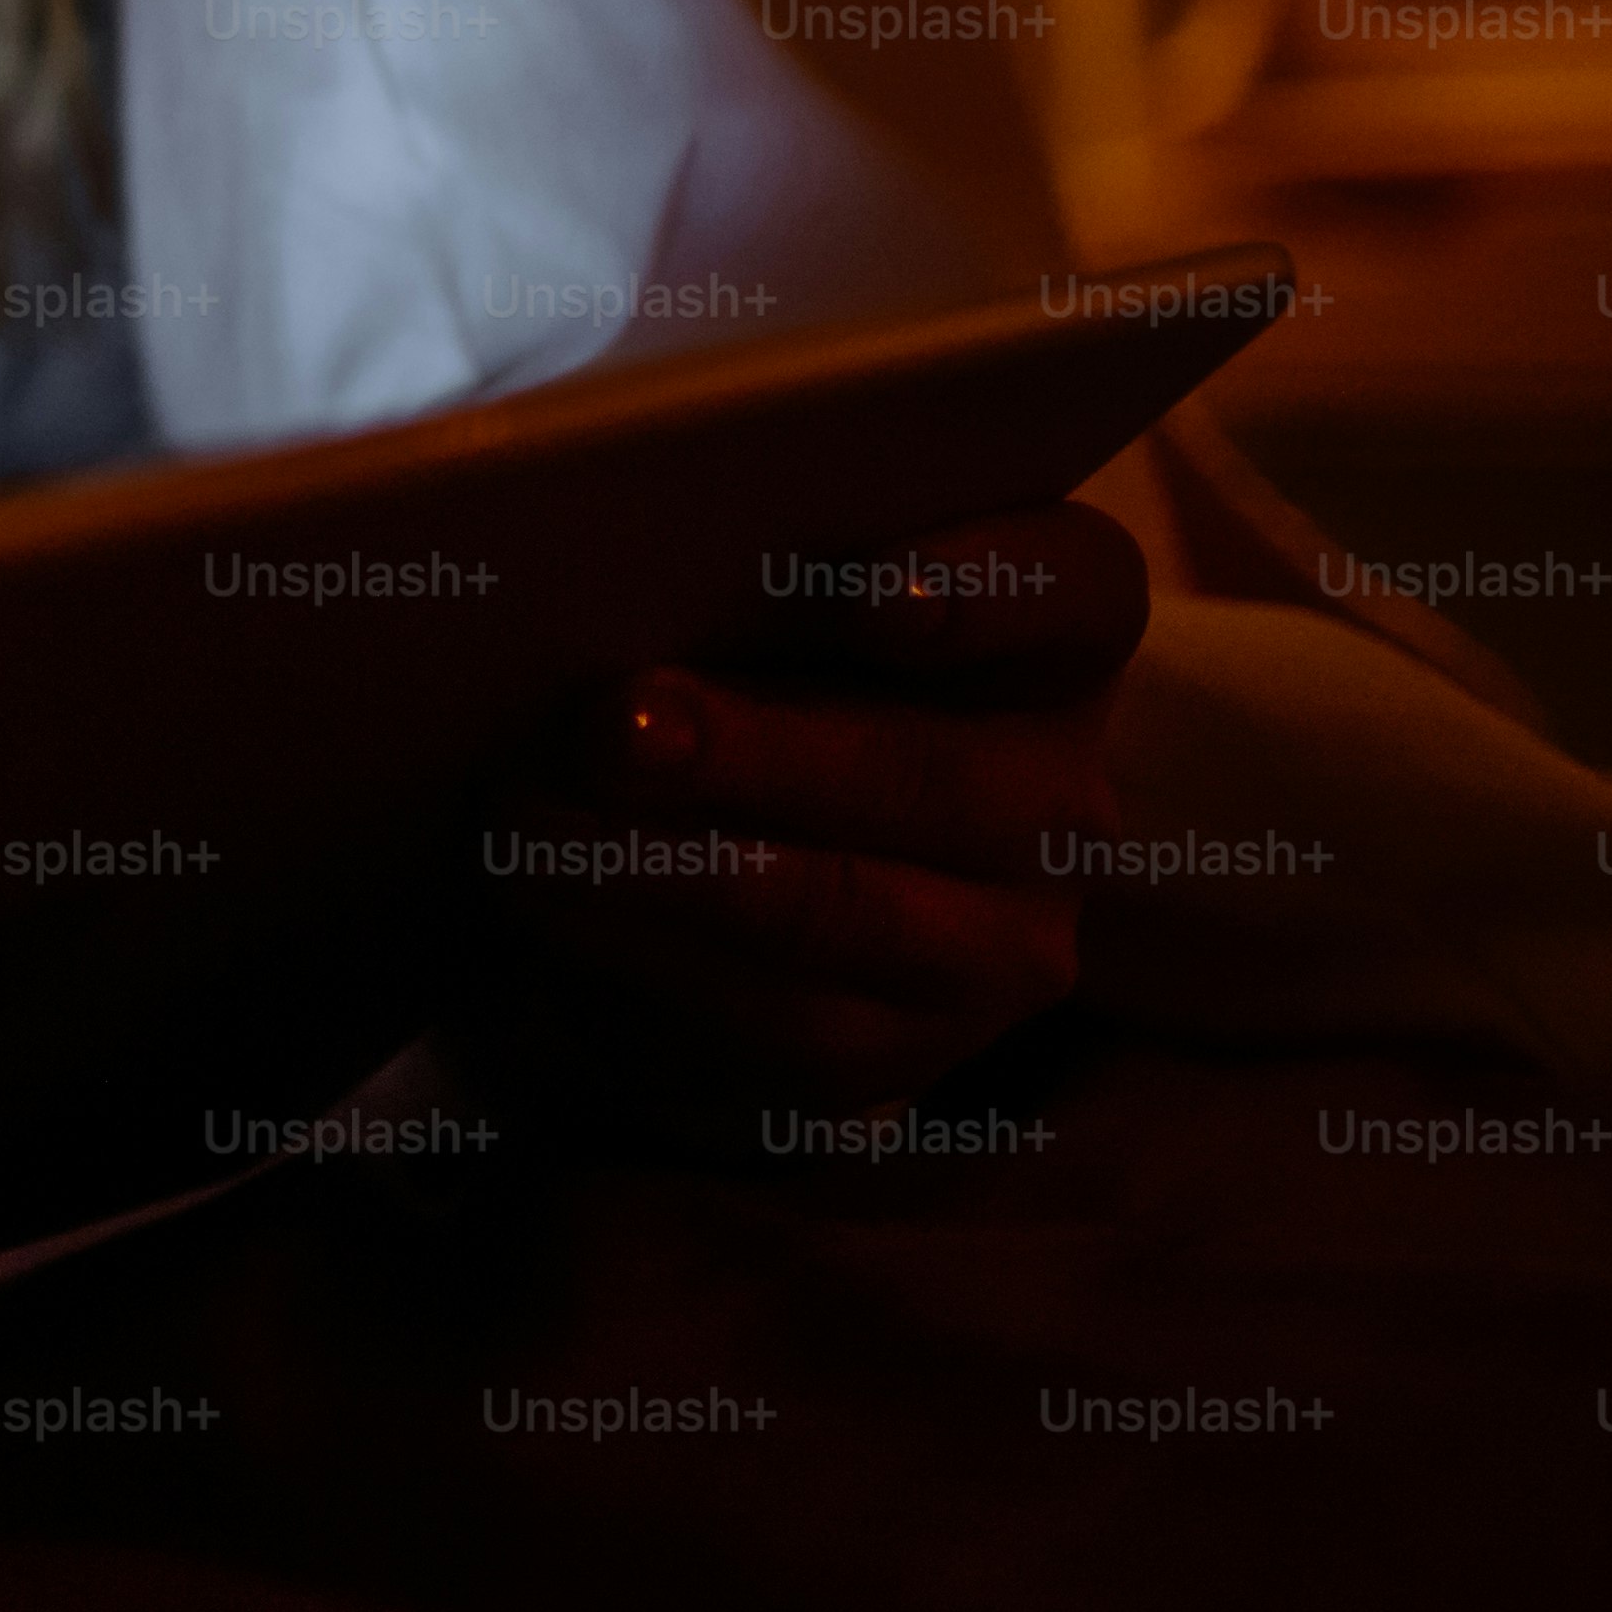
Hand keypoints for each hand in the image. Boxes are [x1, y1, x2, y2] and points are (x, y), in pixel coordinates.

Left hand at [475, 501, 1144, 1117]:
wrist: (731, 871)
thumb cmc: (738, 671)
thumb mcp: (752, 604)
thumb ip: (722, 571)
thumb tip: (588, 556)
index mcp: (1050, 646)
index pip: (1077, 592)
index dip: (986, 588)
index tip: (866, 595)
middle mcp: (1053, 801)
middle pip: (936, 773)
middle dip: (756, 752)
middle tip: (614, 726)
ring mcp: (996, 945)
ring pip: (851, 913)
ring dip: (673, 877)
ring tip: (534, 836)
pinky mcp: (900, 1055)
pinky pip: (780, 1031)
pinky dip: (646, 968)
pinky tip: (546, 921)